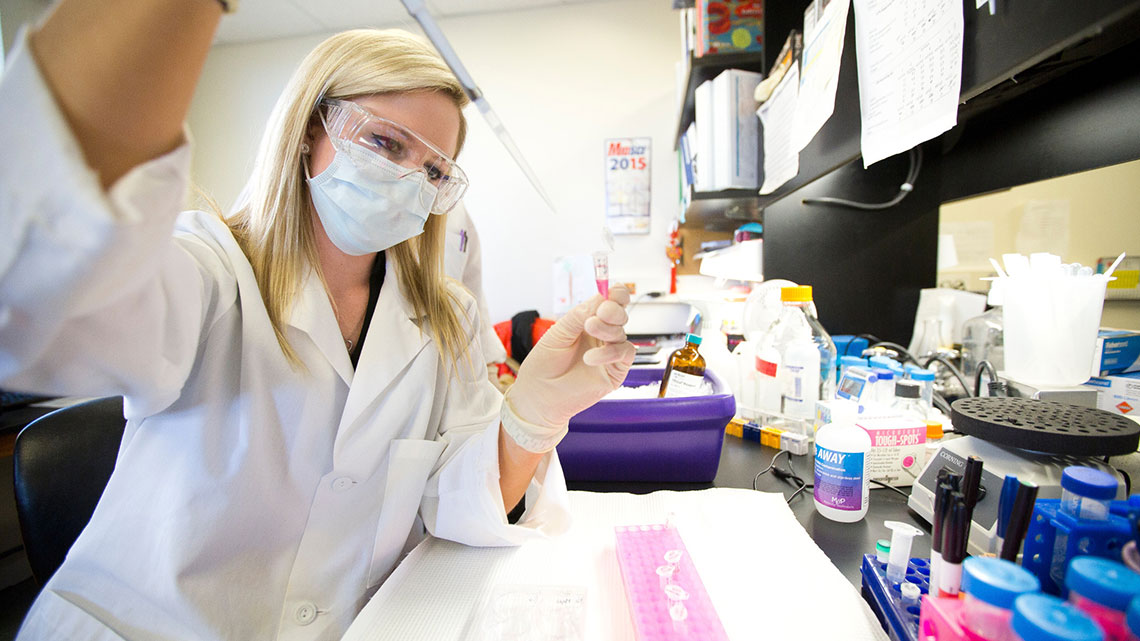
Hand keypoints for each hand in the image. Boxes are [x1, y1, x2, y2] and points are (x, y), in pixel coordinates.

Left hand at [501, 286, 635, 451]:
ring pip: (622, 332)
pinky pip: (624, 354)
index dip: (616, 294)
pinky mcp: (615, 371)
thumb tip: (600, 298)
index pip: (609, 303)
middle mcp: (602, 336)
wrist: (539, 396)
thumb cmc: (544, 365)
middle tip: (599, 312)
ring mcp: (609, 353)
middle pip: (620, 315)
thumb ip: (578, 316)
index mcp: (588, 322)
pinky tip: (590, 357)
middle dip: (612, 310)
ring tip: (589, 328)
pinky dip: (610, 352)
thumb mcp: (558, 334)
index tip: (613, 290)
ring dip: (608, 328)